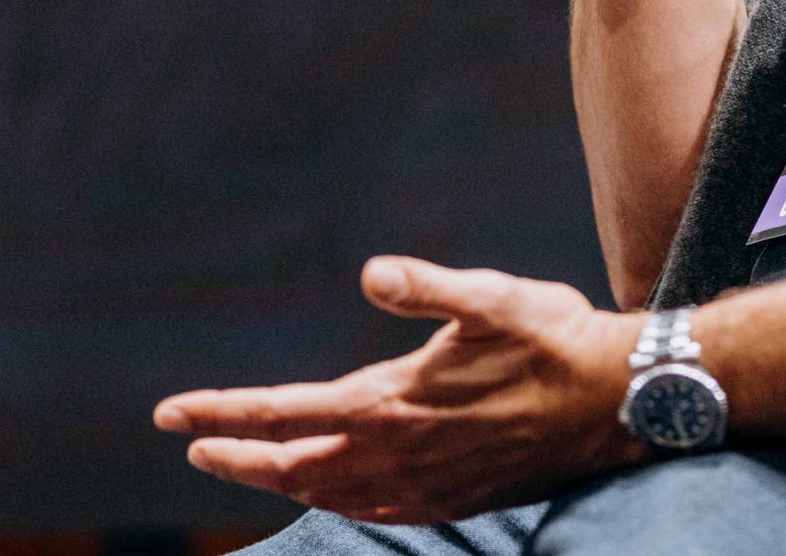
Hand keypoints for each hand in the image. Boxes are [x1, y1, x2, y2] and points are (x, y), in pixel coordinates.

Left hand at [155, 258, 648, 523]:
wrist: (616, 401)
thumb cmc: (555, 338)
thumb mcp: (493, 296)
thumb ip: (429, 287)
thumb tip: (372, 272)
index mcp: (393, 403)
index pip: (284, 414)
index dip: (222, 414)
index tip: (169, 414)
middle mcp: (399, 454)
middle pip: (291, 466)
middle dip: (233, 454)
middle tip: (190, 440)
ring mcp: (424, 485)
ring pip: (328, 494)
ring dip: (278, 479)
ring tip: (247, 464)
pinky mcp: (452, 500)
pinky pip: (373, 512)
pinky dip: (334, 503)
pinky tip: (334, 494)